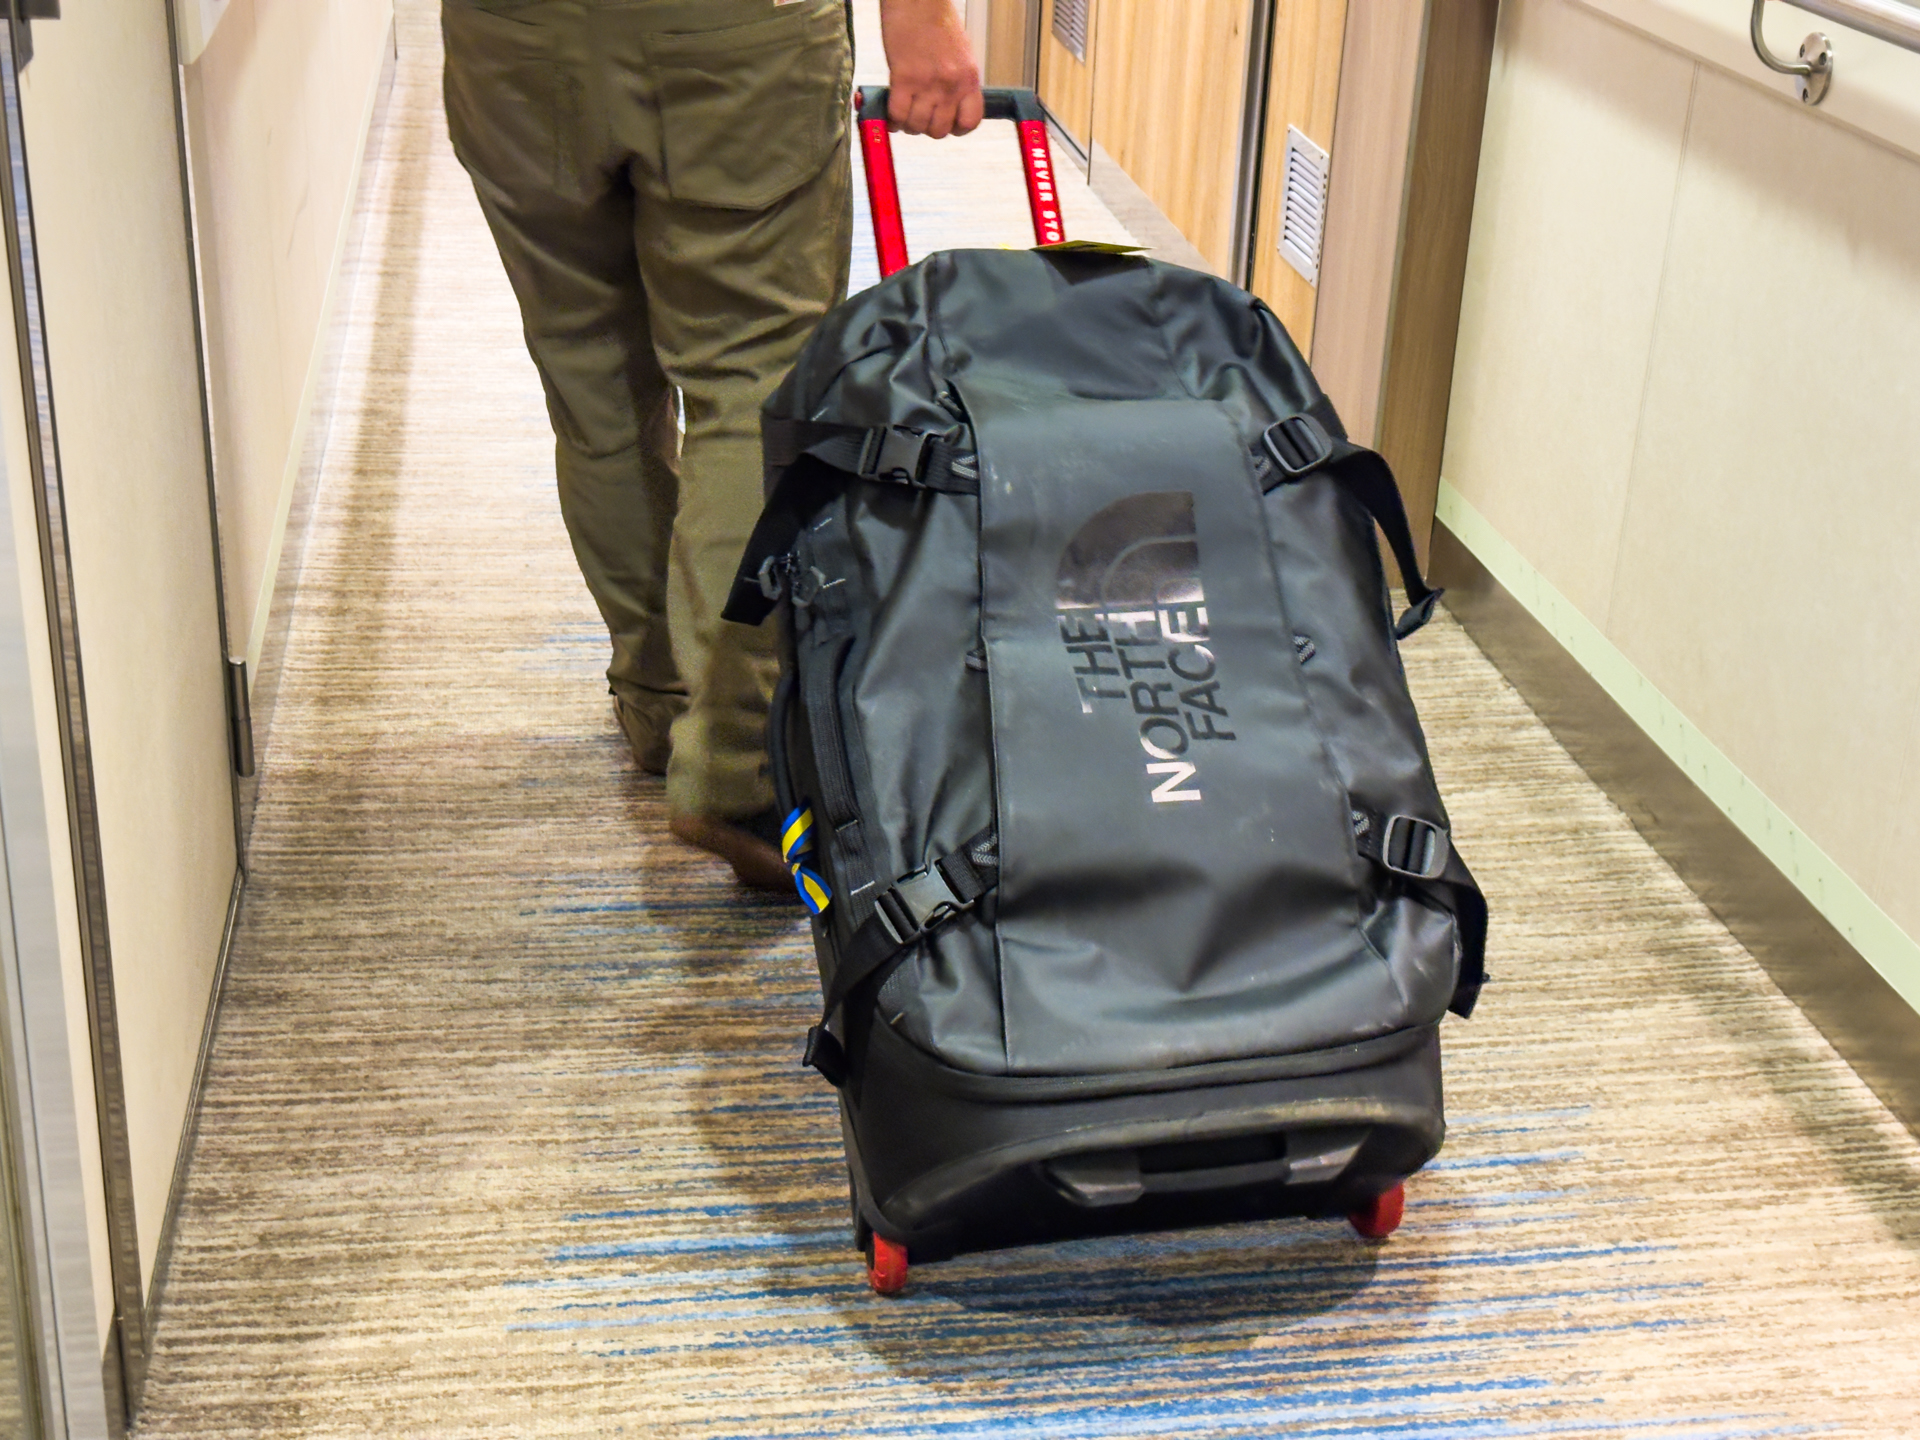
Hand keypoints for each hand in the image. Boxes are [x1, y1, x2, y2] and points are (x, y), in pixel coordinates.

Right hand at [880, 0, 983, 137]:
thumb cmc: (935, 19)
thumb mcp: (959, 54)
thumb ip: (956, 81)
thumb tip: (945, 104)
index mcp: (969, 78)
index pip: (970, 122)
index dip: (956, 129)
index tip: (946, 124)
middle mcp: (951, 84)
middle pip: (940, 130)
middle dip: (927, 128)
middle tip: (918, 117)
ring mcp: (928, 83)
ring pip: (917, 126)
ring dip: (907, 124)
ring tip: (903, 113)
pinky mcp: (904, 77)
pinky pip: (897, 114)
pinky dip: (892, 118)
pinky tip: (890, 112)